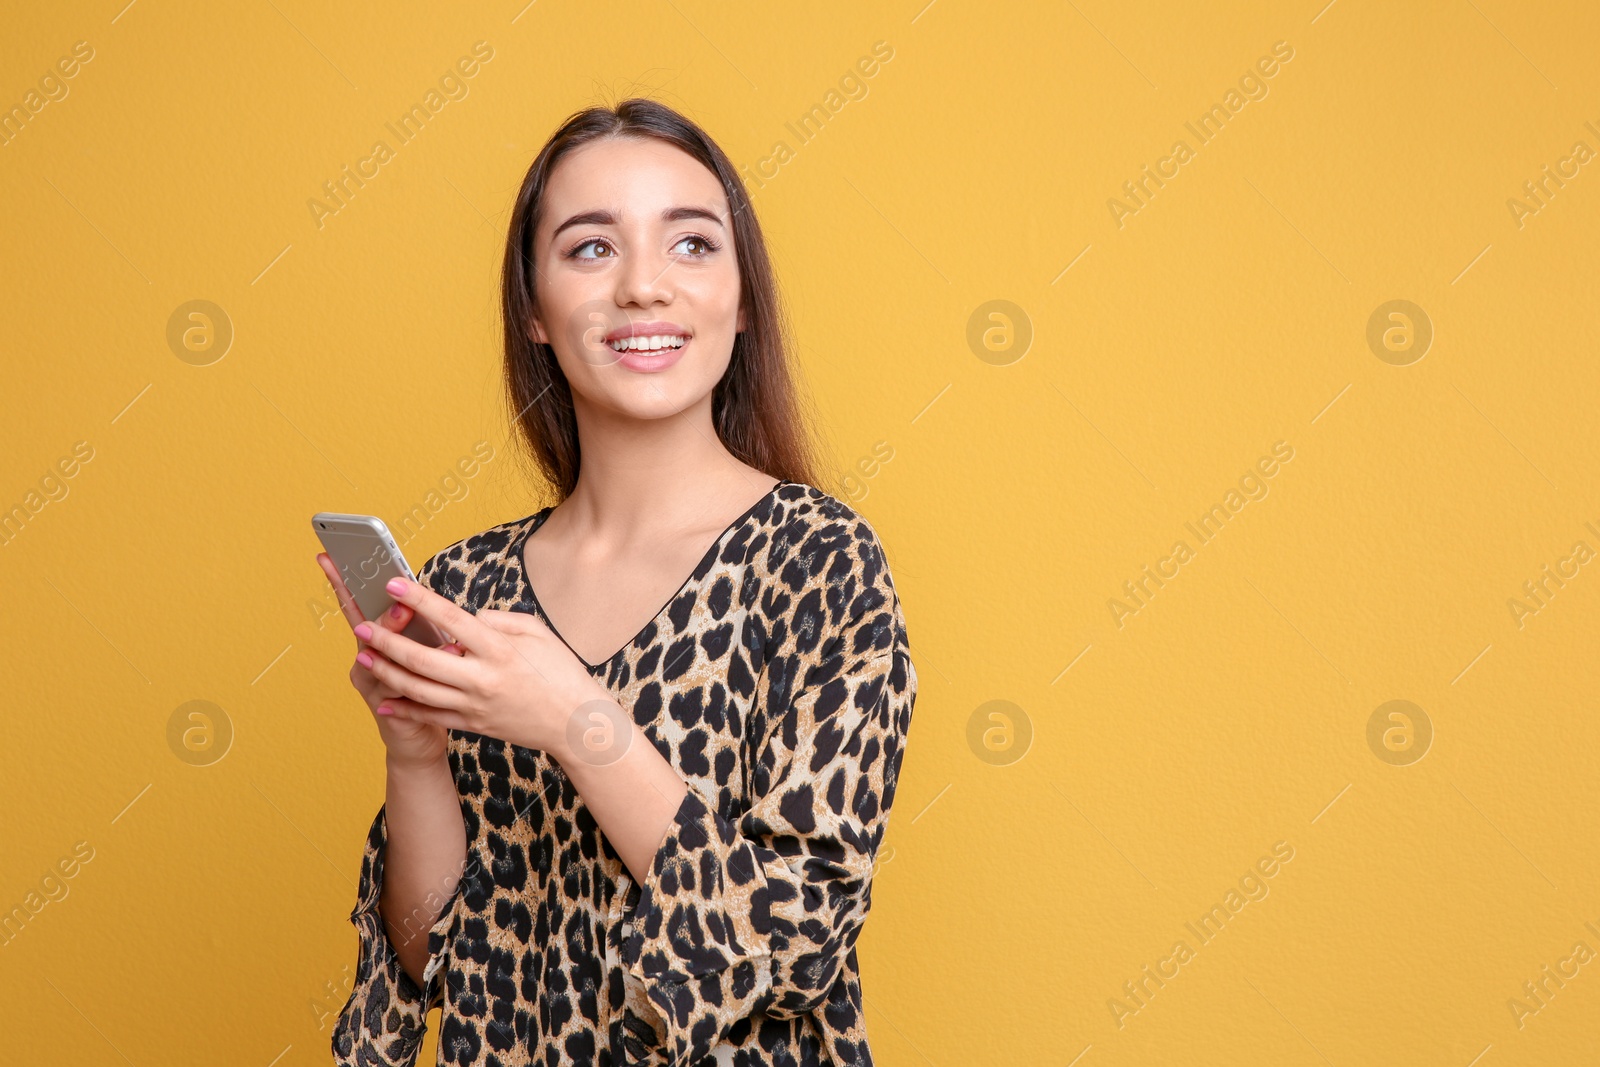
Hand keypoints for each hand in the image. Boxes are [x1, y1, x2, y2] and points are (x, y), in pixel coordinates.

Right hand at [315, 553, 464, 766]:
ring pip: (378, 656)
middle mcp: (366, 660)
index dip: (344, 580)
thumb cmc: (424, 686)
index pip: (358, 604)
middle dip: (367, 600)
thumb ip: (416, 626)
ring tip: (405, 609)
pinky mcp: (386, 708)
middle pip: (362, 625)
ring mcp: (373, 684)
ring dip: (391, 632)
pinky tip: (445, 654)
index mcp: (376, 641)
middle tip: (382, 582)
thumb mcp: (420, 648)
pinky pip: (399, 688)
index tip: (332, 554)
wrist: (419, 738)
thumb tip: (416, 594)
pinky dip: (417, 671)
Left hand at [348, 575, 611, 756]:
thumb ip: (497, 621)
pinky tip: (384, 699)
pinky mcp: (474, 725)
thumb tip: (464, 618)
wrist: (576, 723)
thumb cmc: (560, 672)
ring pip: (420, 690)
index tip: (393, 583)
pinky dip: (405, 708)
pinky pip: (431, 716)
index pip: (451, 619)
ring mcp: (476, 705)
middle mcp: (483, 678)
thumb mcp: (537, 633)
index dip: (419, 600)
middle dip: (388, 641)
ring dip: (387, 672)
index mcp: (500, 650)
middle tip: (361, 625)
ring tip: (364, 657)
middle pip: (424, 659)